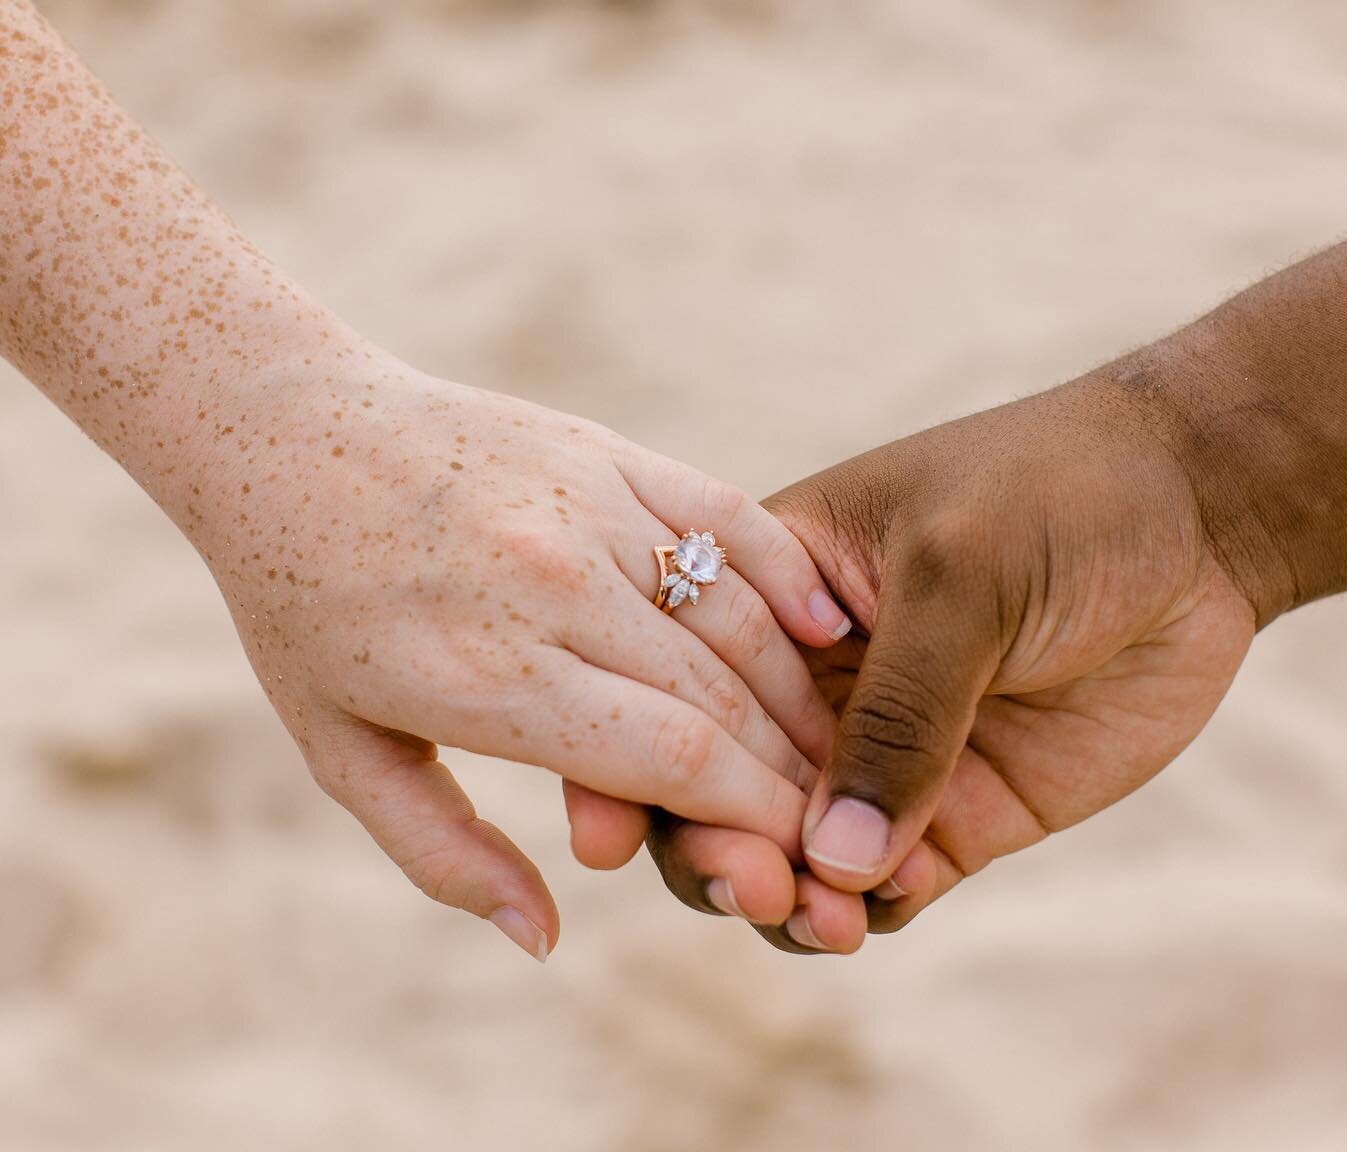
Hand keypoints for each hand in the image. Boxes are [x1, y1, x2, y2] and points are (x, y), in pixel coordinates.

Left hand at [197, 354, 851, 958]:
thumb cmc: (310, 609)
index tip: (798, 850)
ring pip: (736, 611)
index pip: (673, 759)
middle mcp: (548, 589)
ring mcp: (583, 508)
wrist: (288, 437)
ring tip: (834, 741)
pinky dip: (788, 574)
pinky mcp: (603, 450)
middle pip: (721, 695)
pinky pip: (726, 514)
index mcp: (487, 679)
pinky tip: (829, 627)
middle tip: (836, 810)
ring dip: (801, 687)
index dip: (756, 813)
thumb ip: (446, 856)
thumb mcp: (346, 752)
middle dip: (793, 767)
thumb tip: (544, 937)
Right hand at [571, 364, 1256, 950]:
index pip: (672, 685)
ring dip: (791, 896)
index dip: (631, 759)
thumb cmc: (1061, 493)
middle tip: (751, 884)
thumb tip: (833, 860)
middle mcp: (808, 682)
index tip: (606, 832)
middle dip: (713, 845)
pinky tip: (887, 908)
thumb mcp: (959, 570)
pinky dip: (873, 908)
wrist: (1201, 514)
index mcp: (771, 595)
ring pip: (795, 852)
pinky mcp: (955, 807)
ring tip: (826, 918)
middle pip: (718, 786)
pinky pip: (887, 883)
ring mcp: (880, 752)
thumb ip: (899, 710)